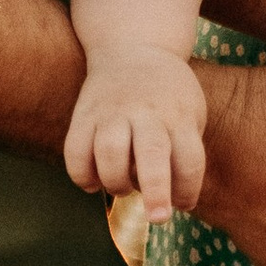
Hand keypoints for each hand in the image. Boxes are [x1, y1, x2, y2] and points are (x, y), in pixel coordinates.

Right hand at [65, 45, 208, 214]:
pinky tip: (94, 182)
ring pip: (109, 152)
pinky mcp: (84, 114)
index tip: (183, 205)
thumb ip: (186, 153)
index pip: (190, 158)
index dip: (188, 189)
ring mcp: (113, 111)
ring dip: (117, 182)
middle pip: (152, 153)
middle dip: (156, 191)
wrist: (134, 46)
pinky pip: (75, 151)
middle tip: (158, 218)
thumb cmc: (169, 96)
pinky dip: (82, 176)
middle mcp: (146, 112)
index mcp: (179, 114)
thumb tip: (175, 202)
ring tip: (123, 187)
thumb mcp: (191, 112)